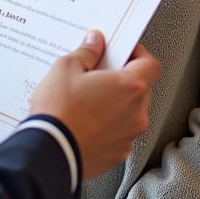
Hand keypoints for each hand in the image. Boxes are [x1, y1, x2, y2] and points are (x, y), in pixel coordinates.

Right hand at [30, 30, 160, 180]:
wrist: (48, 154)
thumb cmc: (59, 113)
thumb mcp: (66, 68)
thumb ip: (87, 52)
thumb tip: (95, 43)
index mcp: (129, 87)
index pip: (151, 64)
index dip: (138, 54)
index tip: (122, 51)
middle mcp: (136, 114)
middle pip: (140, 89)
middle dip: (121, 80)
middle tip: (98, 75)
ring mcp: (128, 137)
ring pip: (129, 113)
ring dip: (115, 105)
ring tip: (87, 101)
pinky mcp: (116, 155)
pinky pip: (118, 134)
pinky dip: (107, 127)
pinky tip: (85, 122)